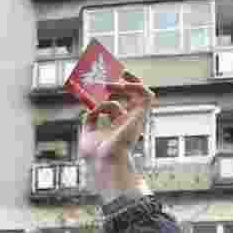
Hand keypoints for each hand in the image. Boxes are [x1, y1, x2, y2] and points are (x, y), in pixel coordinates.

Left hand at [78, 73, 155, 196]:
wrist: (105, 158)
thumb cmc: (98, 153)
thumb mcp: (88, 133)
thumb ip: (89, 120)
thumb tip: (89, 110)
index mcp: (118, 124)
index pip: (119, 101)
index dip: (113, 90)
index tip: (104, 79)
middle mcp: (128, 119)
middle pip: (128, 94)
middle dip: (118, 82)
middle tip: (106, 73)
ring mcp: (135, 116)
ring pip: (137, 92)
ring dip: (125, 83)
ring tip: (109, 82)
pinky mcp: (140, 114)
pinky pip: (144, 94)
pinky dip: (134, 86)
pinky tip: (120, 84)